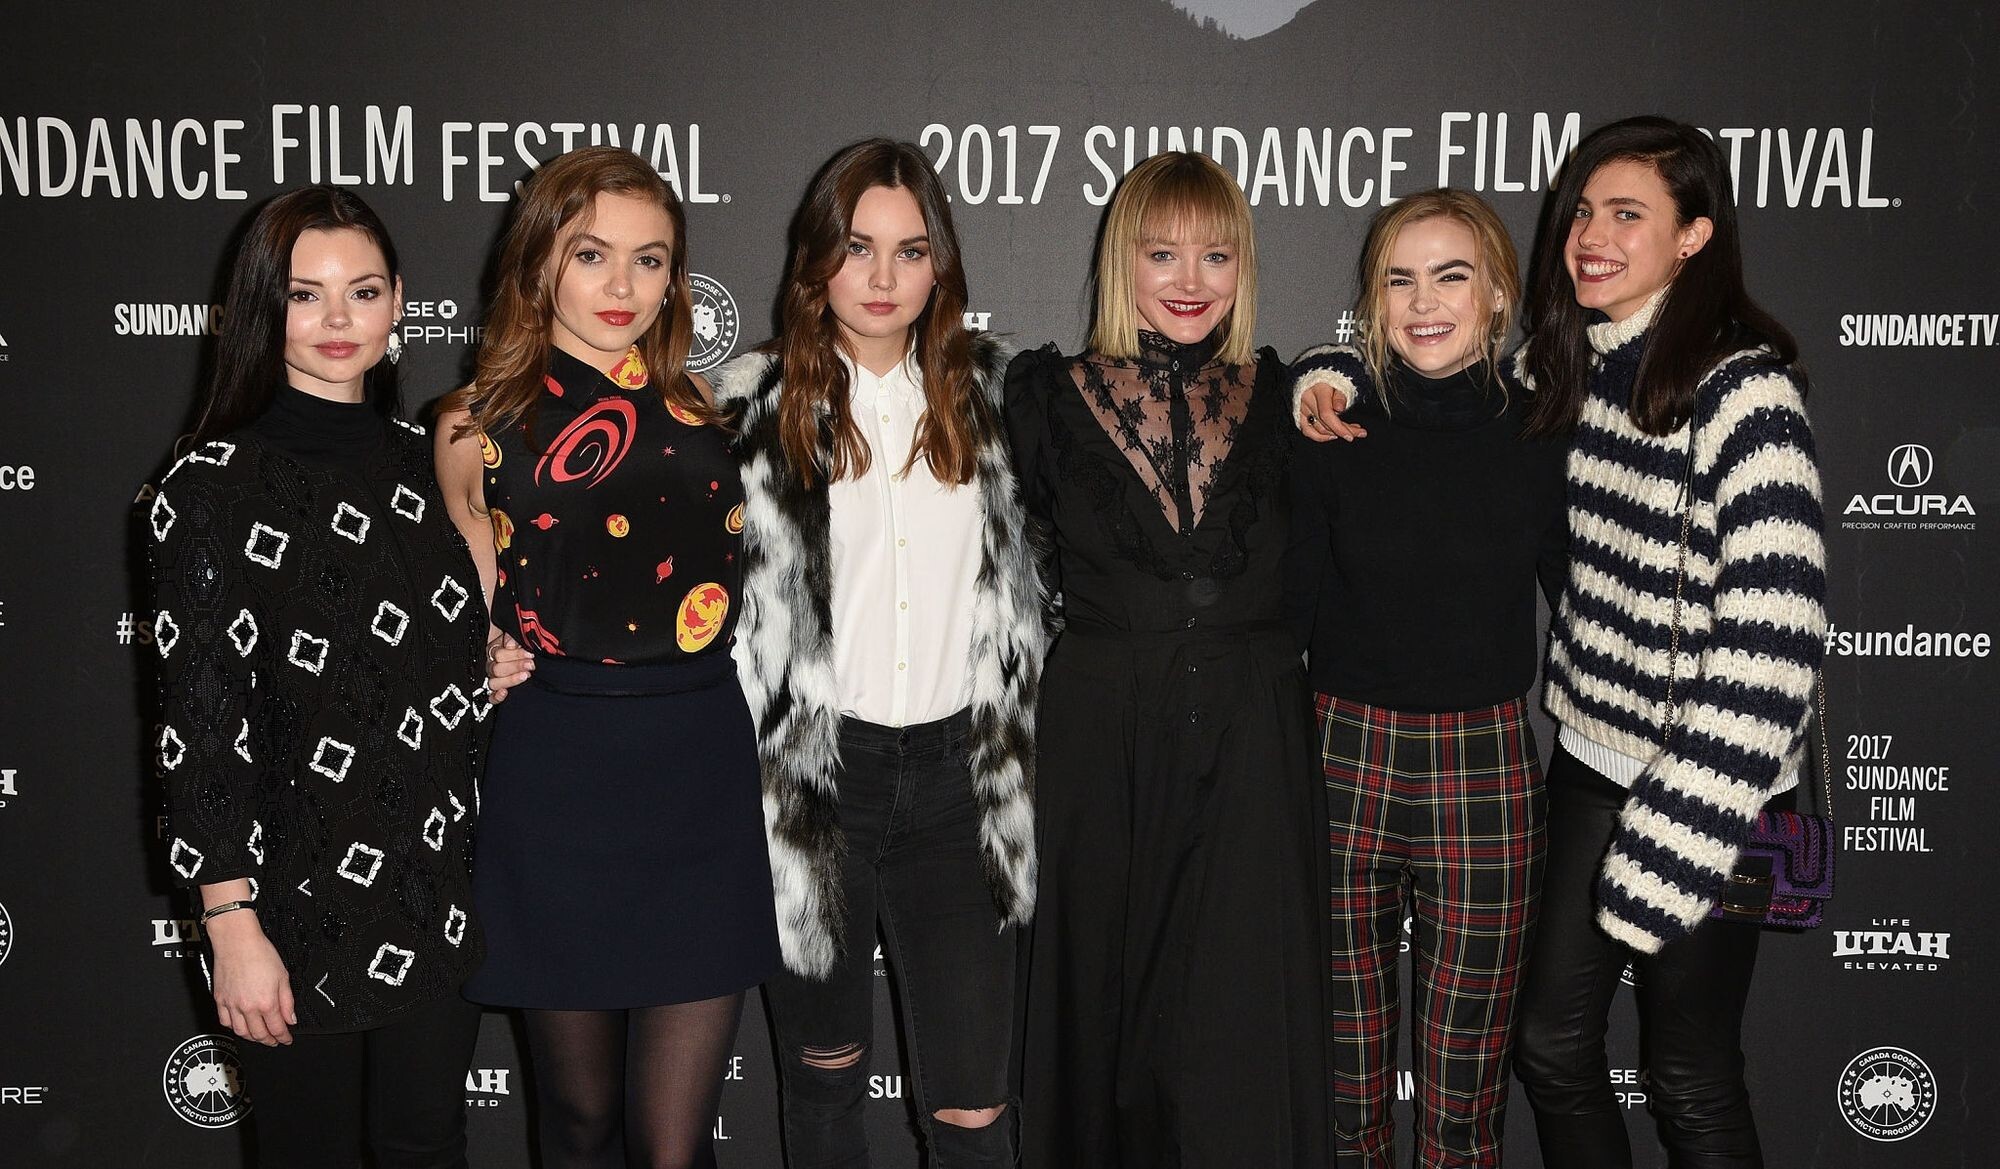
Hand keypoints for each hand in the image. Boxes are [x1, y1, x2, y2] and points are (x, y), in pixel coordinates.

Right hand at [205, 910, 295, 1045]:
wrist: (237, 941)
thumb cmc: (260, 953)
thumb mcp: (283, 976)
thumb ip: (287, 1001)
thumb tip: (290, 1019)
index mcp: (266, 1002)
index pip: (276, 1028)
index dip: (283, 1037)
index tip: (286, 1039)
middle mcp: (247, 1006)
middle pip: (258, 1034)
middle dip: (269, 1041)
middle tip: (275, 1041)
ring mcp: (231, 1004)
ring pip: (240, 1032)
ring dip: (251, 1037)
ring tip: (259, 1036)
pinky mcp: (220, 999)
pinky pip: (225, 1021)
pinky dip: (233, 1027)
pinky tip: (240, 1025)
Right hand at [486, 630, 532, 701]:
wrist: (525, 659)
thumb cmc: (521, 648)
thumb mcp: (517, 639)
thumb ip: (512, 638)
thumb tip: (510, 644)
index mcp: (494, 651)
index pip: (499, 654)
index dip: (515, 654)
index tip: (529, 654)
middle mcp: (492, 666)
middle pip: (497, 669)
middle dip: (516, 666)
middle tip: (530, 665)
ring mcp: (493, 679)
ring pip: (494, 682)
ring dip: (510, 679)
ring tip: (525, 676)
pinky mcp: (497, 692)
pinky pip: (491, 697)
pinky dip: (496, 697)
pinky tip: (505, 693)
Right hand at [1298, 381, 1367, 442]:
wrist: (1316, 371)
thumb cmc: (1331, 376)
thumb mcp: (1340, 382)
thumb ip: (1340, 396)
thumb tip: (1339, 408)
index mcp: (1317, 390)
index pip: (1326, 414)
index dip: (1339, 427)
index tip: (1351, 435)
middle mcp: (1306, 399)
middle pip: (1324, 423)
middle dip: (1343, 431)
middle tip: (1359, 432)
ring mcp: (1301, 407)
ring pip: (1317, 428)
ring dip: (1335, 433)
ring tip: (1348, 430)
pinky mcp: (1299, 413)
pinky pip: (1307, 430)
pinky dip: (1319, 436)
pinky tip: (1332, 436)